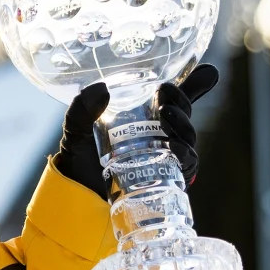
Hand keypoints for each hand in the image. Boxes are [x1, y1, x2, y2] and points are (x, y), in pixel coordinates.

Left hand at [53, 63, 219, 199]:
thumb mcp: (77, 131)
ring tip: (165, 113)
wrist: (78, 194)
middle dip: (182, 99)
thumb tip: (100, 88)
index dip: (193, 84)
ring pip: (187, 135)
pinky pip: (186, 163)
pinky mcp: (168, 176)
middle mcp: (159, 133)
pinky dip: (184, 153)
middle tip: (164, 92)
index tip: (189, 76)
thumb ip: (81, 109)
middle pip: (184, 112)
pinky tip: (174, 146)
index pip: (172, 98)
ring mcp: (165, 154)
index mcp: (143, 117)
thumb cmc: (80, 161)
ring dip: (182, 122)